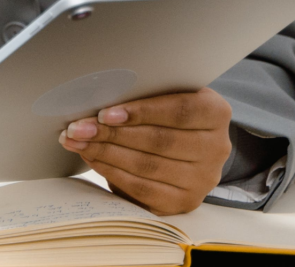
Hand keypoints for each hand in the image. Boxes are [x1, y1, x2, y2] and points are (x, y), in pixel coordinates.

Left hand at [58, 87, 232, 215]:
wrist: (189, 149)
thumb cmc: (167, 113)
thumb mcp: (167, 95)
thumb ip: (145, 93)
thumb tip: (99, 95)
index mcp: (216, 113)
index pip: (179, 111)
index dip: (141, 112)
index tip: (104, 113)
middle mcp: (217, 148)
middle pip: (158, 141)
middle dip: (111, 134)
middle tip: (78, 128)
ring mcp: (203, 179)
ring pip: (147, 166)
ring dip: (104, 153)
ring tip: (77, 141)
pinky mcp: (185, 201)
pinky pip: (142, 188)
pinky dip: (111, 172)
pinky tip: (92, 158)